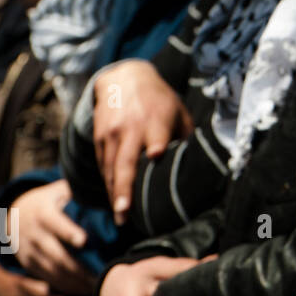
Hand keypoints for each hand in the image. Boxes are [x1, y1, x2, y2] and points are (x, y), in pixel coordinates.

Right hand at [12, 179, 94, 295]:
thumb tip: (109, 196)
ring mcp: (28, 251)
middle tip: (100, 276)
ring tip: (95, 286)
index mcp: (43, 213)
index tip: (84, 241)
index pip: (55, 223)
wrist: (15, 212)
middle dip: (78, 268)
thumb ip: (79, 193)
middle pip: (56, 254)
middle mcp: (33, 233)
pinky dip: (64, 286)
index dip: (68, 232)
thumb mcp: (60, 191)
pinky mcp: (28, 263)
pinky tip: (82, 290)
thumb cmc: (51, 200)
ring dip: (74, 281)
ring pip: (51, 270)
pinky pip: (46, 278)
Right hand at [92, 60, 193, 224]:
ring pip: (111, 168)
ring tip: (121, 217)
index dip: (157, 145)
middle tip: (125, 212)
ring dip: (114, 194)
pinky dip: (109, 182)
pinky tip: (115, 200)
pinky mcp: (99, 137)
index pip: (156, 135)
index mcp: (157, 120)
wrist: (124, 77)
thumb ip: (184, 137)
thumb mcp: (178, 112)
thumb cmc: (160, 102)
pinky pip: (103, 164)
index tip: (156, 155)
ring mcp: (112, 133)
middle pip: (126, 160)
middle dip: (124, 188)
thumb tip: (197, 166)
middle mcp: (131, 127)